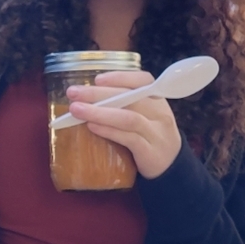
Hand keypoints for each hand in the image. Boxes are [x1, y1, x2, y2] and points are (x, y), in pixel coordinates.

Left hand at [65, 70, 181, 178]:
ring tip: (76, 110)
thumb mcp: (144, 115)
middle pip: (130, 97)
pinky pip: (129, 139)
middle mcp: (159, 113)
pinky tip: (92, 127)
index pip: (143, 80)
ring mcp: (156, 133)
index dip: (120, 77)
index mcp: (157, 100)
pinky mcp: (150, 152)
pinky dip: (109, 131)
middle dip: (99, 93)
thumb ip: (123, 105)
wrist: (171, 166)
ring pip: (129, 118)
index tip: (97, 79)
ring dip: (100, 112)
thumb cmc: (149, 136)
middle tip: (73, 93)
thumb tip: (86, 96)